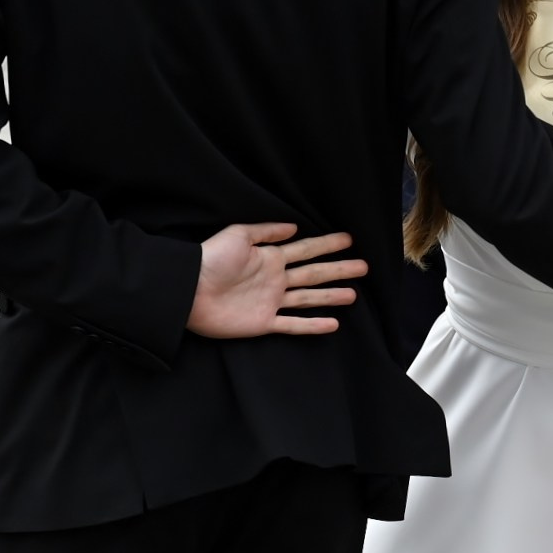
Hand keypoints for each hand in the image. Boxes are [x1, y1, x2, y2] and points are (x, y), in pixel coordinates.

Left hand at [185, 223, 366, 338]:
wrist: (188, 290)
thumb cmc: (211, 259)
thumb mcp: (239, 234)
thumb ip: (266, 232)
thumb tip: (293, 226)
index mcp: (270, 257)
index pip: (306, 249)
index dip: (327, 244)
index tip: (348, 239)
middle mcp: (275, 279)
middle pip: (314, 273)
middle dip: (339, 269)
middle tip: (364, 266)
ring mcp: (271, 302)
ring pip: (309, 298)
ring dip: (331, 295)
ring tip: (354, 293)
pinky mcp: (263, 322)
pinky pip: (293, 325)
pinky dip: (313, 325)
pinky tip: (333, 324)